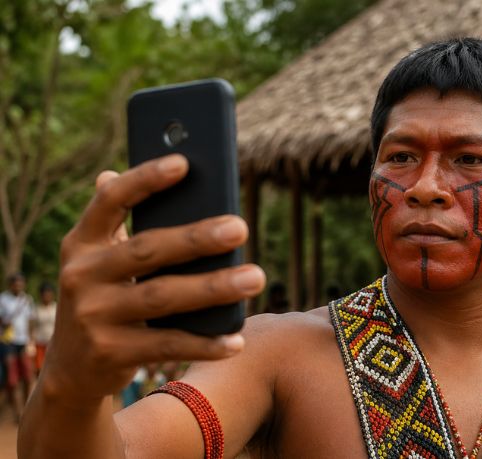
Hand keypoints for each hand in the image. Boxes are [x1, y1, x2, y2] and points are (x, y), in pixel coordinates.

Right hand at [40, 154, 265, 402]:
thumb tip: (135, 168)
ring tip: (255, 278)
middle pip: (147, 250)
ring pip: (163, 297)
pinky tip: (236, 338)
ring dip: (214, 288)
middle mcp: (80, 275)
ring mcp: (92, 316)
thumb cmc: (106, 298)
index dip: (144, 180)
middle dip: (197, 238)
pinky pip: (168, 344)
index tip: (183, 163)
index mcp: (81, 243)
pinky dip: (205, 343)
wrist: (71, 370)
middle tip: (241, 227)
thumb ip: (123, 224)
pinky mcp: (109, 354)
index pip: (110, 201)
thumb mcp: (103, 261)